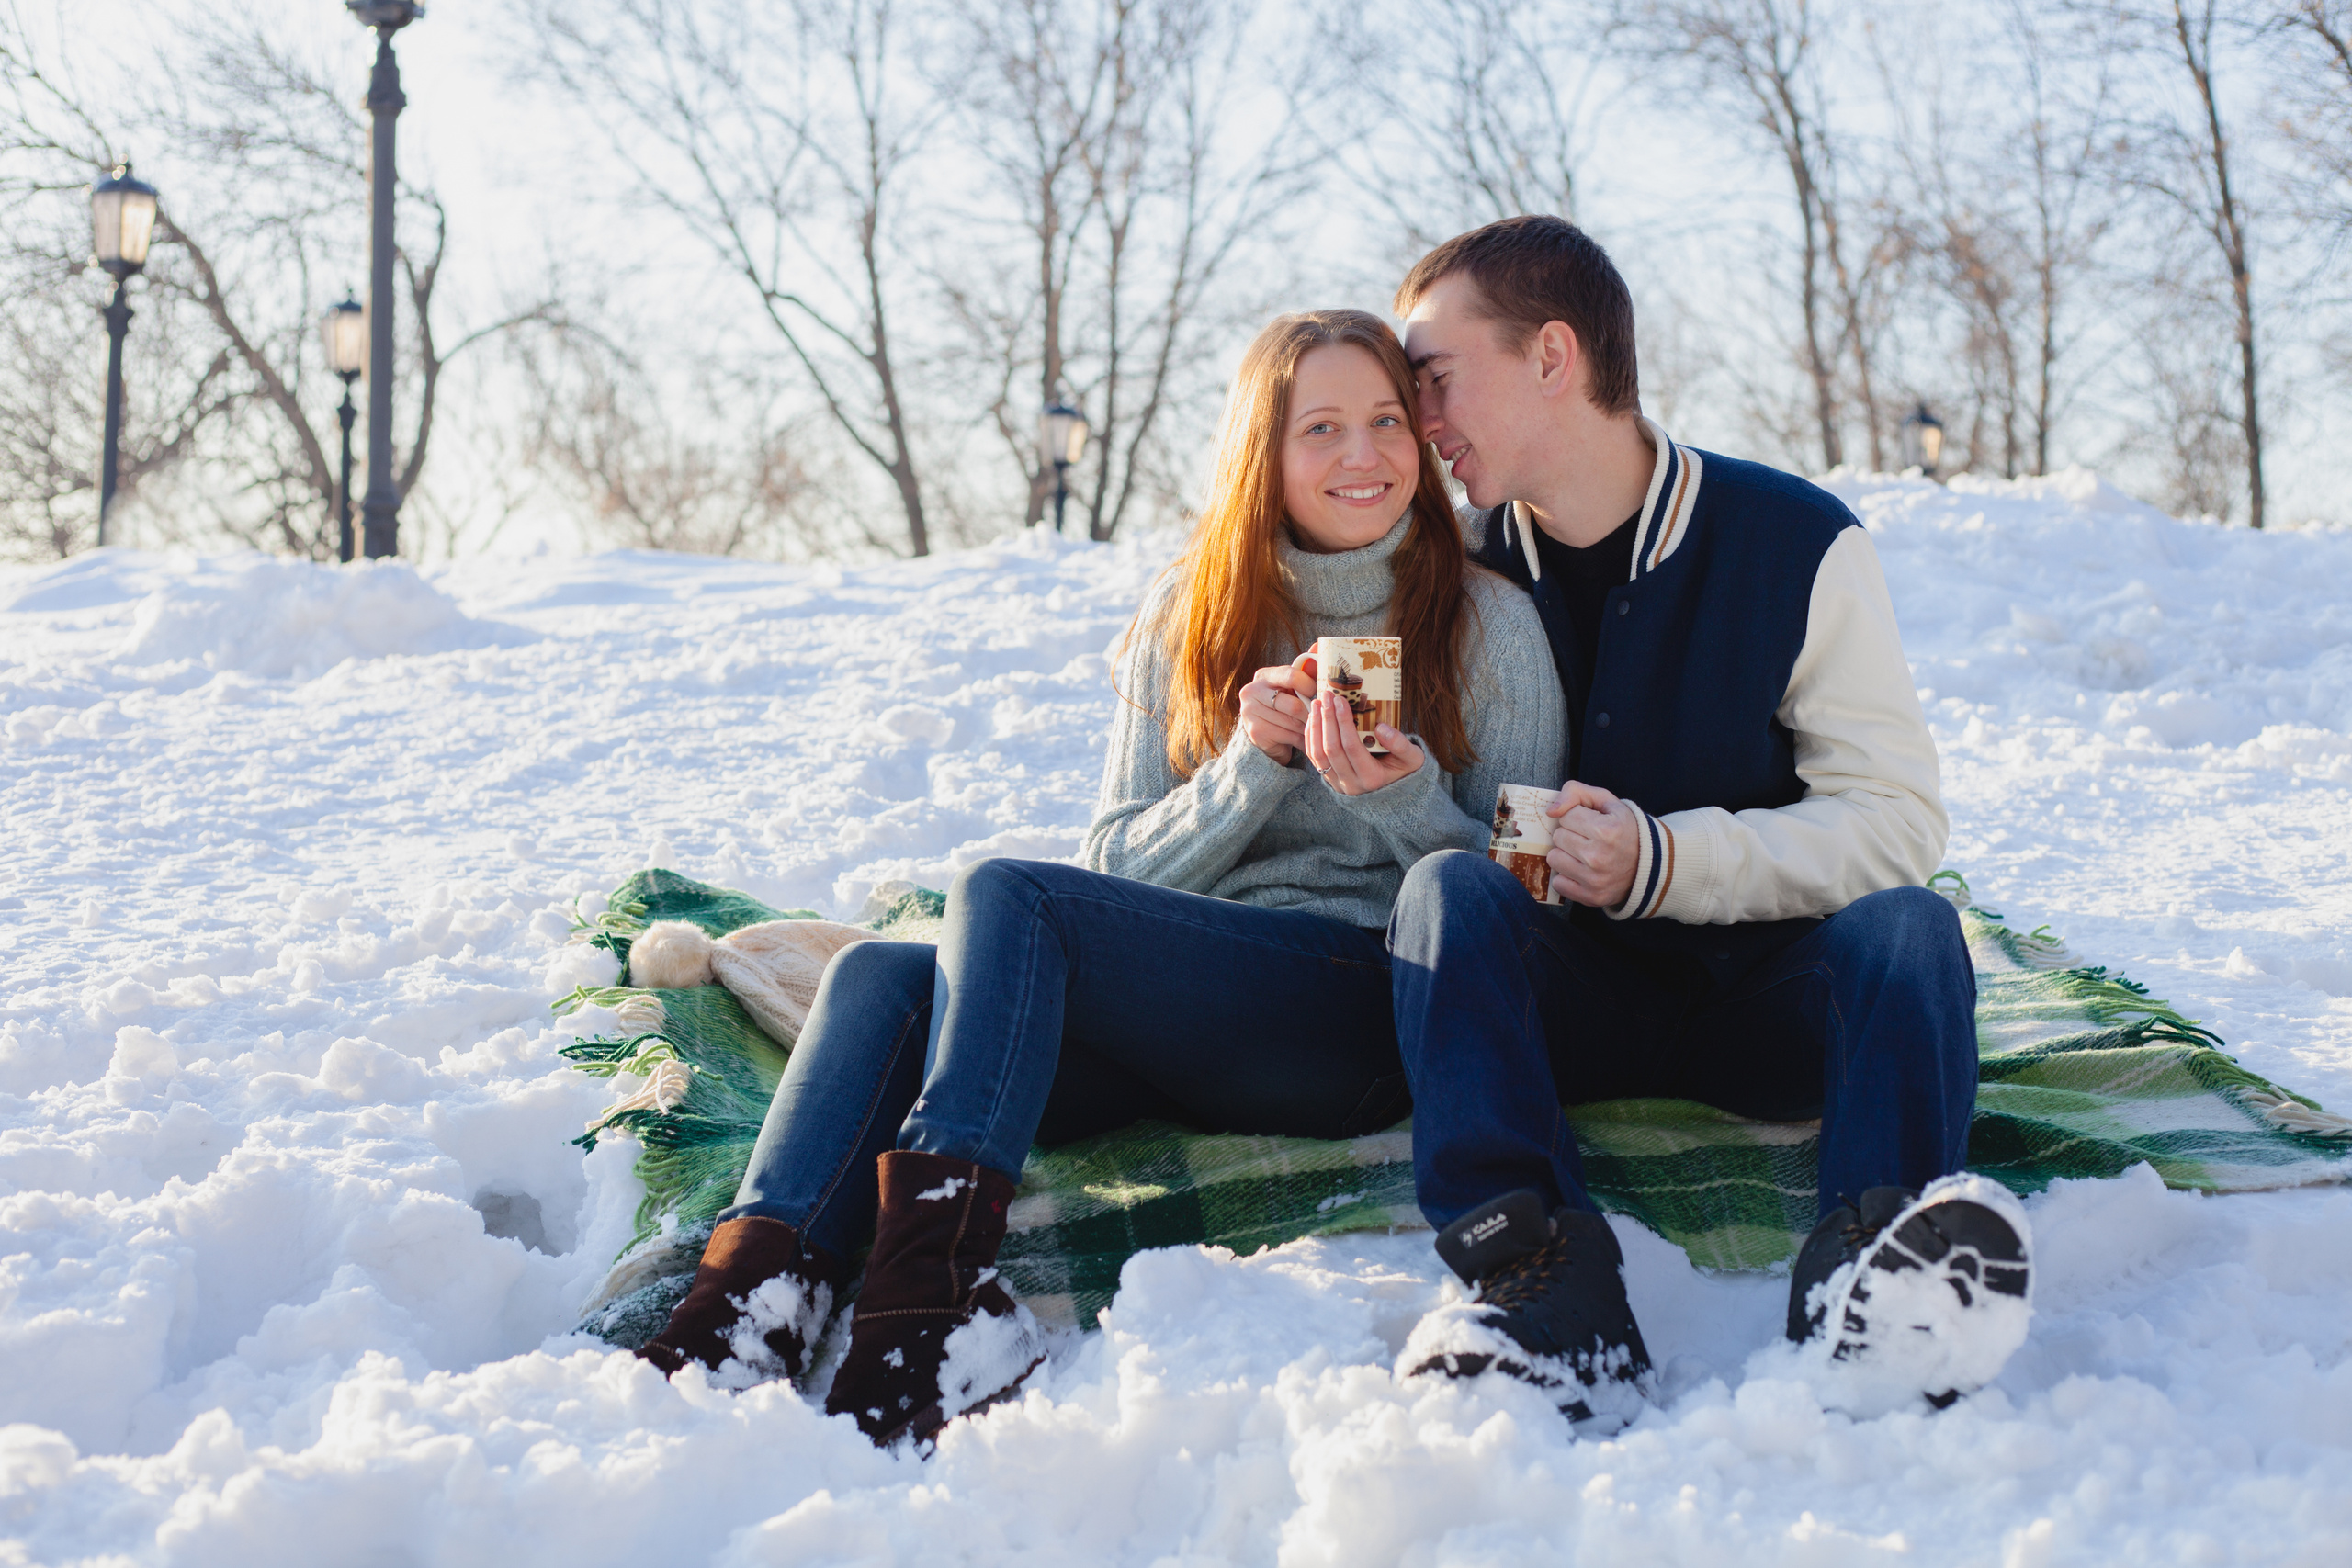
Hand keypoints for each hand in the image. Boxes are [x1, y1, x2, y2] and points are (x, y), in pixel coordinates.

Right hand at [1237, 651, 1316, 763]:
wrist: (1265, 730)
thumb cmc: (1284, 702)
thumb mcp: (1294, 684)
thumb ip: (1307, 667)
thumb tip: (1319, 645)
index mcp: (1264, 676)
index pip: (1291, 676)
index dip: (1310, 686)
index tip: (1319, 694)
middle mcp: (1251, 692)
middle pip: (1294, 705)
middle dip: (1311, 714)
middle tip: (1321, 717)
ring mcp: (1250, 713)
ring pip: (1292, 724)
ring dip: (1307, 729)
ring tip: (1314, 729)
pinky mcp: (1255, 733)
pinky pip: (1287, 737)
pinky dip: (1300, 740)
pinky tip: (1302, 738)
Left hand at [1304, 687, 1424, 794]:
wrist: (1394, 791)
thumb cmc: (1404, 769)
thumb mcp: (1413, 758)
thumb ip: (1401, 744)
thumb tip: (1381, 727)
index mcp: (1372, 778)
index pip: (1352, 747)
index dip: (1344, 722)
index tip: (1340, 700)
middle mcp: (1352, 784)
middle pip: (1332, 749)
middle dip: (1327, 719)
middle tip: (1326, 696)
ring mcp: (1338, 784)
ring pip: (1318, 755)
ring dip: (1315, 727)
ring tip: (1317, 704)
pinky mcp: (1329, 780)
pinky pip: (1314, 758)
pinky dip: (1311, 737)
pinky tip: (1313, 719)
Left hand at [1546, 779, 1639, 908]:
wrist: (1649, 864)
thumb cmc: (1623, 828)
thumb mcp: (1606, 801)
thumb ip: (1576, 792)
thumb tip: (1550, 810)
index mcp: (1606, 830)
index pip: (1565, 816)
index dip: (1576, 817)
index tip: (1590, 822)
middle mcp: (1599, 857)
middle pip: (1558, 837)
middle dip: (1570, 834)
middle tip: (1588, 839)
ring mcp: (1594, 880)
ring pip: (1554, 859)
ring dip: (1565, 854)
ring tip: (1584, 854)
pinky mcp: (1590, 897)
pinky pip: (1558, 882)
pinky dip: (1567, 876)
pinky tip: (1583, 871)